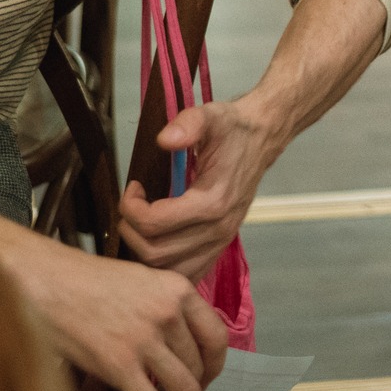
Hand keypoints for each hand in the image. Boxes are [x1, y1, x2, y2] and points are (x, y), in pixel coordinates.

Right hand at [20, 241, 227, 390]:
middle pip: (199, 367)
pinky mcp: (119, 366)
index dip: (216, 364)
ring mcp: (145, 341)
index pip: (216, 336)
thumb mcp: (141, 281)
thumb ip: (164, 308)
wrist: (45, 280)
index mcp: (177, 290)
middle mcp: (168, 314)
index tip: (209, 377)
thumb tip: (177, 344)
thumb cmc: (85, 280)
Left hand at [119, 96, 275, 278]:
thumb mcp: (210, 116)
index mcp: (213, 202)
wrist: (261, 139)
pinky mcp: (220, 247)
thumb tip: (164, 140)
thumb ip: (188, 124)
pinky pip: (186, 274)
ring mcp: (221, 242)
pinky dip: (165, 266)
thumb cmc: (232, 130)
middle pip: (155, 253)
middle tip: (132, 206)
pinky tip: (159, 239)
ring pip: (168, 270)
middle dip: (132, 230)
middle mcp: (218, 230)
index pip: (154, 223)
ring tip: (143, 222)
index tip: (133, 187)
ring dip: (145, 250)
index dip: (130, 207)